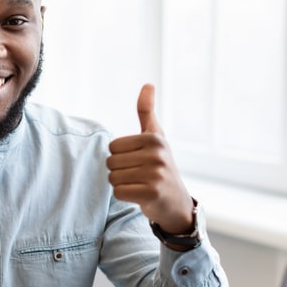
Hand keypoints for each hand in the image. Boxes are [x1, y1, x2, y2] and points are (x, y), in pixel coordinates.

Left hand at [107, 84, 193, 232]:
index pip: (112, 146)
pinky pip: (118, 192)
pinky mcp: (151, 193)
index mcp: (154, 138)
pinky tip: (140, 195)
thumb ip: (147, 112)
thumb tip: (147, 84)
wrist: (176, 202)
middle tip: (138, 176)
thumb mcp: (156, 137)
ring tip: (139, 184)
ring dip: (122, 184)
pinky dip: (124, 196)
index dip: (120, 156)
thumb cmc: (160, 166)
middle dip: (119, 171)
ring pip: (113, 178)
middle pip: (110, 162)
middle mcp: (156, 154)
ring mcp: (155, 174)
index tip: (138, 161)